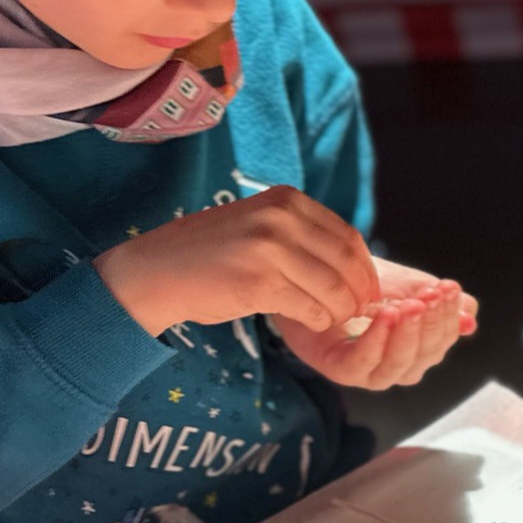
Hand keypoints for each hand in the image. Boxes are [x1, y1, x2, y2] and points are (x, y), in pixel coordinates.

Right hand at [97, 186, 379, 336]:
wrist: (154, 272)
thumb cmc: (211, 255)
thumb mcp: (259, 225)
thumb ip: (302, 235)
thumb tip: (357, 266)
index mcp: (286, 200)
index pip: (348, 237)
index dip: (365, 270)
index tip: (368, 292)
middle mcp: (281, 218)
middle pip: (346, 263)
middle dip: (358, 294)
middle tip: (356, 313)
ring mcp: (269, 248)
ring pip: (333, 289)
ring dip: (339, 311)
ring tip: (331, 319)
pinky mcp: (259, 282)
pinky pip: (309, 308)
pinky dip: (316, 320)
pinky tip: (309, 322)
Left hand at [273, 261, 477, 390]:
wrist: (312, 276)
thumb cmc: (358, 284)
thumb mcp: (405, 285)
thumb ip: (436, 301)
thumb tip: (469, 316)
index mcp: (413, 349)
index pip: (440, 342)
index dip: (448, 318)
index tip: (449, 289)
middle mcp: (393, 366)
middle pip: (423, 358)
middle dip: (431, 326)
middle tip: (432, 295)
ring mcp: (365, 372)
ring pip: (397, 367)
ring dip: (407, 336)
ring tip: (410, 305)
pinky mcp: (337, 368)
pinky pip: (362, 364)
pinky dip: (377, 341)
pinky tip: (386, 314)